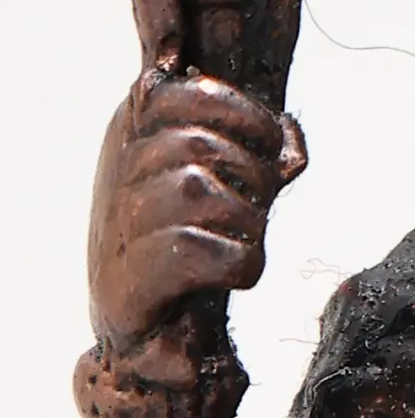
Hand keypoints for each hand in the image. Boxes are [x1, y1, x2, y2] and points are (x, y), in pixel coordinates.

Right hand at [89, 71, 305, 358]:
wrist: (144, 324)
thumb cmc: (182, 237)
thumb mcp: (218, 179)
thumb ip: (257, 151)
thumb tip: (291, 138)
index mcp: (137, 133)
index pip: (186, 92)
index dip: (241, 111)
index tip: (269, 142)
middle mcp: (121, 171)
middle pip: (200, 144)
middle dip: (252, 172)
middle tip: (260, 201)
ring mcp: (122, 223)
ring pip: (196, 190)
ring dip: (245, 217)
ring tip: (246, 236)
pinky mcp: (133, 277)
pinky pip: (199, 251)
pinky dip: (239, 262)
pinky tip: (239, 271)